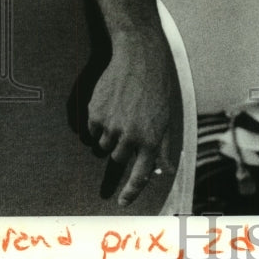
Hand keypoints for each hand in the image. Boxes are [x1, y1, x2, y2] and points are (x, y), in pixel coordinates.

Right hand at [87, 30, 175, 205]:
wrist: (139, 57)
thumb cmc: (157, 87)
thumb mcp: (166, 117)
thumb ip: (161, 146)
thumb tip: (163, 171)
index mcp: (151, 138)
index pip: (139, 174)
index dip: (130, 191)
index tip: (122, 201)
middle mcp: (130, 136)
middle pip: (118, 158)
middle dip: (122, 149)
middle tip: (128, 127)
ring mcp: (110, 126)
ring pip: (103, 145)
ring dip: (110, 136)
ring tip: (121, 111)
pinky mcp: (95, 114)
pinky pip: (92, 130)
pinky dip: (98, 123)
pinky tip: (110, 104)